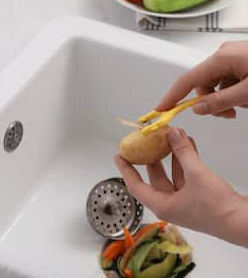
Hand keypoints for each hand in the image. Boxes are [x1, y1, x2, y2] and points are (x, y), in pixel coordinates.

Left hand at [115, 127, 247, 246]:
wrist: (242, 221)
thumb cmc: (216, 207)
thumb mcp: (195, 174)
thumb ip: (182, 152)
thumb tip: (172, 133)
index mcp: (161, 204)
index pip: (135, 185)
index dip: (126, 170)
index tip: (118, 156)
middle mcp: (170, 203)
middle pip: (155, 177)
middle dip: (151, 158)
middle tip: (145, 143)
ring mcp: (184, 199)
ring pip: (173, 173)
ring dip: (172, 155)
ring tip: (169, 137)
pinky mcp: (197, 195)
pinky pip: (186, 174)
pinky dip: (186, 160)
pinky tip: (187, 144)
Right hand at [156, 41, 247, 117]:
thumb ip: (222, 101)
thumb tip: (198, 108)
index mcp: (221, 58)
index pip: (187, 81)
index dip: (171, 97)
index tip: (161, 109)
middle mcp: (223, 55)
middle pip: (203, 85)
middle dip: (212, 103)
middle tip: (228, 114)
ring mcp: (233, 57)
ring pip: (216, 85)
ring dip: (225, 99)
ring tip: (244, 103)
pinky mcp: (241, 60)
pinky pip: (227, 81)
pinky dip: (233, 92)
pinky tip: (246, 95)